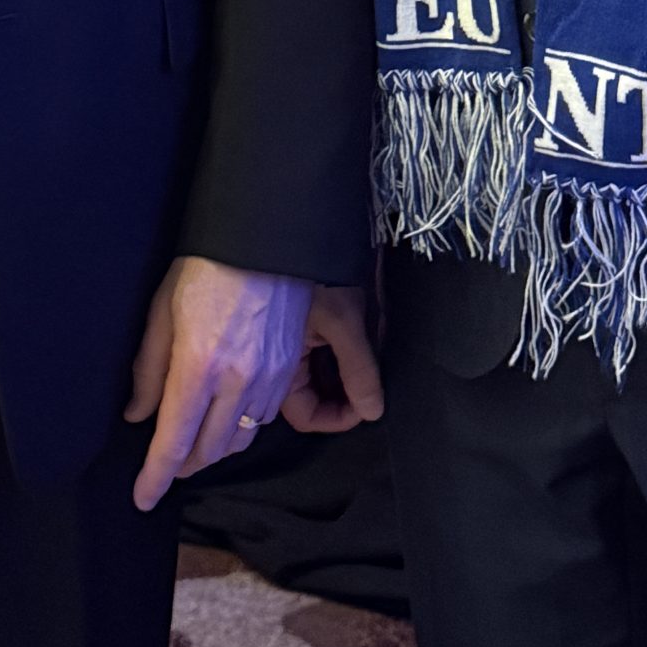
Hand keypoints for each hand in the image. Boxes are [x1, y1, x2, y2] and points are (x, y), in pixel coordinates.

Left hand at [124, 256, 311, 511]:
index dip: (156, 477)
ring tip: (194, 440)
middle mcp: (235, 381)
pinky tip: (227, 413)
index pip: (173, 441)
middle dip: (182, 466)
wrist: (264, 239)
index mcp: (197, 366)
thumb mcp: (161, 311)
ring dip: (213, 448)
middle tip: (164, 464)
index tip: (143, 499)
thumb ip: (148, 370)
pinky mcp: (286, 370)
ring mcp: (266, 378)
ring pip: (238, 441)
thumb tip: (137, 415)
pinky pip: (262, 418)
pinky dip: (241, 427)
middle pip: (207, 450)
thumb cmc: (205, 268)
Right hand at [280, 285, 383, 433]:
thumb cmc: (312, 272)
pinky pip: (308, 356)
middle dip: (340, 395)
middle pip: (308, 399)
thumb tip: (373, 412)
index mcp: (278, 367)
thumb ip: (358, 370)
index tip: (365, 405)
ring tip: (363, 357)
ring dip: (337, 376)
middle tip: (369, 381)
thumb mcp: (342, 320)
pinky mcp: (288, 327)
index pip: (306, 415)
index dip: (338, 418)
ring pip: (310, 378)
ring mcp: (279, 345)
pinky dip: (331, 356)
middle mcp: (273, 361)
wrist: (290, 229)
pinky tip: (348, 341)